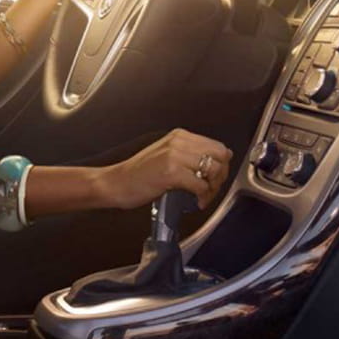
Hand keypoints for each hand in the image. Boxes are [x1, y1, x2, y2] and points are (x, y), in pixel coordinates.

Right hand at [96, 129, 232, 209]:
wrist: (115, 183)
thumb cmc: (138, 174)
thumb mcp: (166, 155)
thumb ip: (191, 154)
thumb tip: (223, 157)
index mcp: (179, 136)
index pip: (217, 146)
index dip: (222, 165)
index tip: (214, 179)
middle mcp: (178, 142)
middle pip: (220, 156)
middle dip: (221, 176)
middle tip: (211, 189)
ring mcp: (174, 156)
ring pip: (213, 170)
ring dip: (213, 188)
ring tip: (203, 197)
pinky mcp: (170, 172)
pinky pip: (200, 185)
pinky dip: (202, 197)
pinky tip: (195, 202)